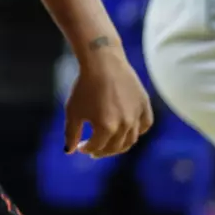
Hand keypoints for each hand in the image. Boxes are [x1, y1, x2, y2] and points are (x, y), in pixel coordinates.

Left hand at [64, 41, 153, 156]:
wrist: (103, 62)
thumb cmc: (84, 86)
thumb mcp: (73, 111)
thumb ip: (71, 133)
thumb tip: (69, 151)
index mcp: (106, 128)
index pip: (97, 147)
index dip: (87, 149)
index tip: (81, 147)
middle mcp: (124, 125)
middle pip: (115, 147)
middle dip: (103, 151)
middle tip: (95, 151)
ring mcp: (136, 115)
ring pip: (131, 140)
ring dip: (120, 146)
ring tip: (110, 145)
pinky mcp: (144, 105)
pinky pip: (145, 125)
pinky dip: (138, 132)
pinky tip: (128, 132)